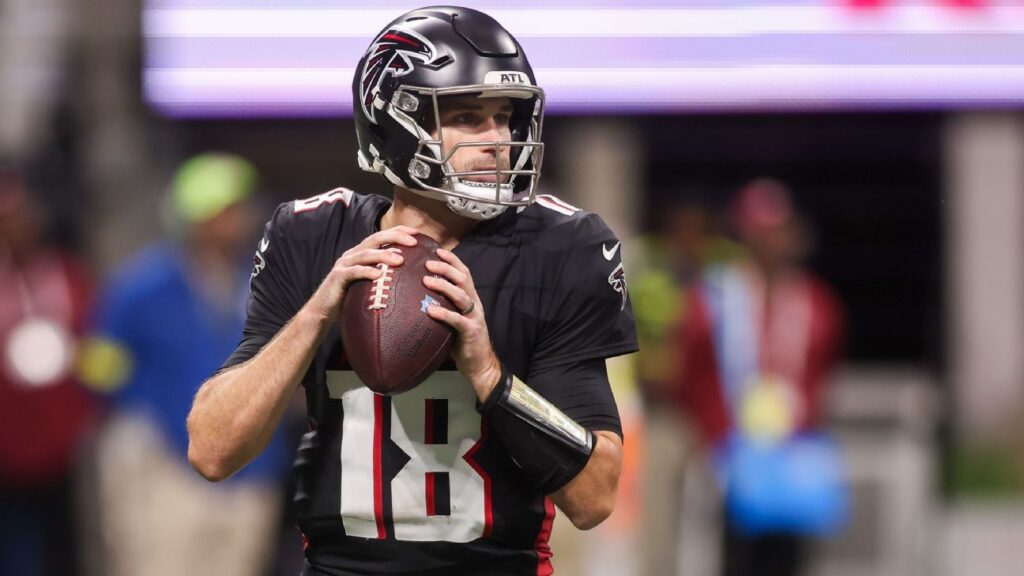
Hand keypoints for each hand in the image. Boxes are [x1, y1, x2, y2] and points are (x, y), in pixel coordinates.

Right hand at [305, 226, 418, 336]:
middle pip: (375, 239)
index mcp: (361, 253)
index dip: (398, 231)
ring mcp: (344, 264)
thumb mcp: (369, 284)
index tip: (417, 233)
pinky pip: (353, 272)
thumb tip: (411, 279)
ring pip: (366, 254)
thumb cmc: (350, 298)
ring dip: (384, 255)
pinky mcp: (338, 277)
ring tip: (400, 260)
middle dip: (395, 237)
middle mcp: (353, 254)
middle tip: (413, 242)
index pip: (382, 236)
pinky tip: (379, 275)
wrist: (323, 311)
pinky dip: (366, 271)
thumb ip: (384, 276)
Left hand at [422, 248, 501, 400]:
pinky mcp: (471, 332)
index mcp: (471, 299)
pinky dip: (444, 313)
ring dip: (444, 286)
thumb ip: (444, 305)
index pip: (464, 273)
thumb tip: (419, 295)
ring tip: (426, 280)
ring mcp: (474, 317)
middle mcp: (474, 304)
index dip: (452, 260)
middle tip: (427, 263)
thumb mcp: (454, 319)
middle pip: (463, 279)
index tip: (436, 250)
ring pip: (461, 296)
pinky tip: (430, 310)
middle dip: (446, 268)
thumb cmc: (462, 341)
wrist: (480, 364)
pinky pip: (457, 320)